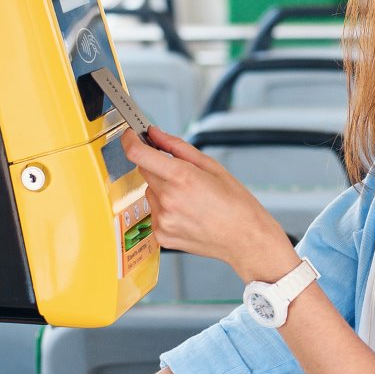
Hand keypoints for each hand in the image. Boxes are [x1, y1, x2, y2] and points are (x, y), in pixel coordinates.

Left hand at [123, 126, 299, 282]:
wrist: (245, 238)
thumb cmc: (236, 204)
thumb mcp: (212, 166)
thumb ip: (177, 147)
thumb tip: (156, 134)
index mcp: (182, 178)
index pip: (138, 154)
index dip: (129, 140)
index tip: (130, 135)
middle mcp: (168, 200)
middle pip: (145, 171)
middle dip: (159, 167)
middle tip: (184, 176)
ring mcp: (163, 220)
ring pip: (150, 192)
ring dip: (163, 189)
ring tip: (190, 199)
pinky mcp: (161, 235)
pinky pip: (154, 212)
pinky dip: (165, 209)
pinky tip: (187, 213)